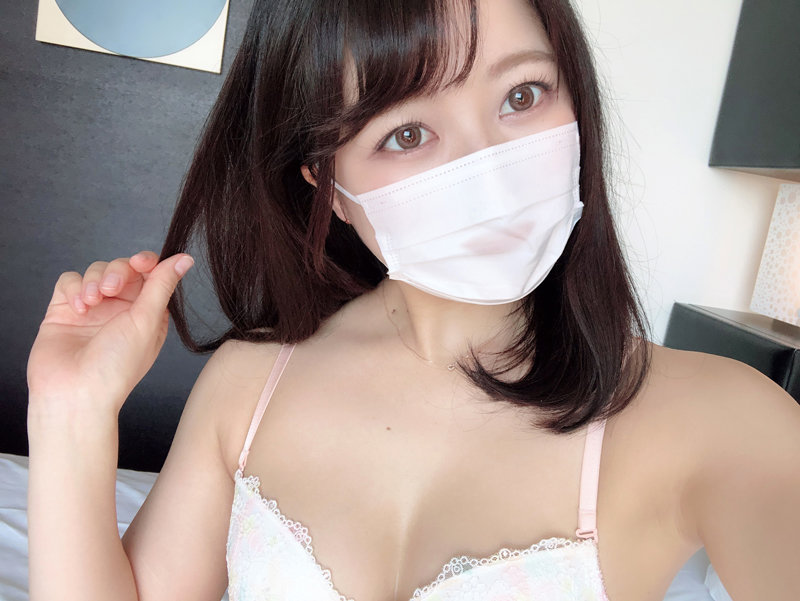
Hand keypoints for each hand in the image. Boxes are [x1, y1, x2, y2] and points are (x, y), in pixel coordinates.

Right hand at [27, 251, 194, 416]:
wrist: (74, 393)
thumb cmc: (115, 367)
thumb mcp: (146, 322)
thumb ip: (162, 286)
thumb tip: (185, 259)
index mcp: (147, 314)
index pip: (149, 274)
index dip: (145, 262)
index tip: (140, 263)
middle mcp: (121, 310)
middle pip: (121, 268)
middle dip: (117, 271)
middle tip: (110, 289)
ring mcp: (92, 310)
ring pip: (94, 271)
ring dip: (93, 281)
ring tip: (91, 303)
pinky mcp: (65, 311)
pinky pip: (69, 282)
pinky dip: (74, 288)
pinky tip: (78, 308)